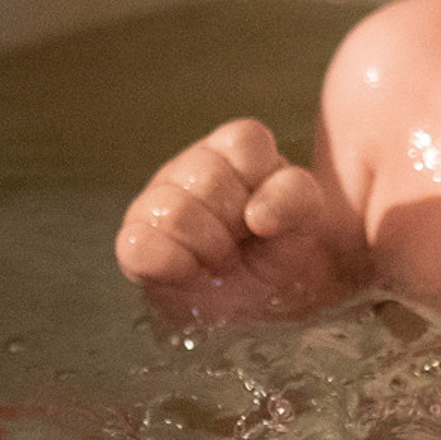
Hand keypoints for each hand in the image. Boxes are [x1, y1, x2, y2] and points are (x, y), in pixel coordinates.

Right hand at [116, 119, 353, 315]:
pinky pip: (138, 244)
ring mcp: (159, 199)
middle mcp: (193, 166)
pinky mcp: (136, 239)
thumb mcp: (305, 220)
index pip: (244, 141)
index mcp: (236, 150)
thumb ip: (295, 197)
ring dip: (207, 248)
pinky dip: (171, 265)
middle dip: (235, 225)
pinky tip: (189, 273)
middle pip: (208, 180)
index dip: (265, 188)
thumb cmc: (280, 248)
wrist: (264, 298)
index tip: (270, 217)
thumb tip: (257, 215)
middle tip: (244, 245)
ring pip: (174, 211)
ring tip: (218, 261)